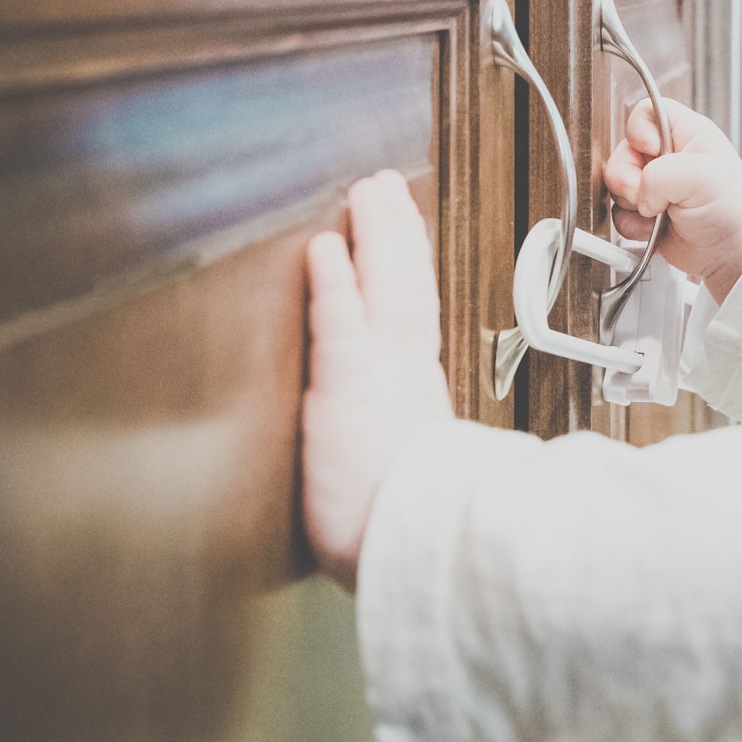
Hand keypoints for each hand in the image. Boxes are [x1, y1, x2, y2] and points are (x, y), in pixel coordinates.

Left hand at [301, 170, 453, 591]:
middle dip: (396, 230)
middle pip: (405, 284)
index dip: (409, 259)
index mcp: (415, 387)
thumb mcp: (414, 470)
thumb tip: (416, 440)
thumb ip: (409, 440)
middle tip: (384, 185)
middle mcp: (402, 373)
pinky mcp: (346, 396)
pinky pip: (339, 329)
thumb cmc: (405, 525)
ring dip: (373, 237)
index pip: (413, 307)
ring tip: (364, 192)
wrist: (416, 556)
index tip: (403, 220)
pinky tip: (324, 248)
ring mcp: (378, 378)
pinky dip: (334, 285)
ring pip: (381, 290)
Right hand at [602, 99, 741, 301]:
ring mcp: (653, 185)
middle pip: (623, 151)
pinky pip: (619, 213)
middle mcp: (666, 156)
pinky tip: (655, 229)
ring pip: (617, 184)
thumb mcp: (702, 178)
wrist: (732, 255)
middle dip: (629, 177)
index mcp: (685, 133)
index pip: (645, 112)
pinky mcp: (645, 212)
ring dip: (632, 204)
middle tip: (651, 195)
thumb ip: (660, 174)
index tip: (652, 152)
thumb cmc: (733, 211)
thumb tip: (638, 192)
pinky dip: (633, 226)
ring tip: (661, 213)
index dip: (639, 131)